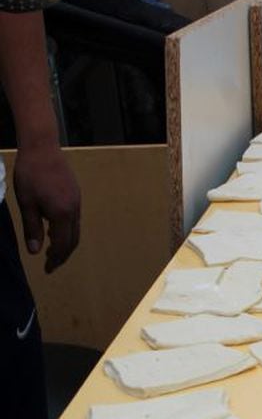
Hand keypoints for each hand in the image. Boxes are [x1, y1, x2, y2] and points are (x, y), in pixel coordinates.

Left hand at [13, 144, 80, 272]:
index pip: (62, 244)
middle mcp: (74, 210)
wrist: (42, 149)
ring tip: (52, 250)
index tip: (48, 269)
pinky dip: (67, 231)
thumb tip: (35, 252)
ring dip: (66, 243)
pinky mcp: (76, 195)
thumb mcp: (26, 204)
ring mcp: (77, 202)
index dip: (56, 259)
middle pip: (73, 240)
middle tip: (51, 264)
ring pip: (76, 230)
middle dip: (63, 255)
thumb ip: (32, 229)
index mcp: (62, 214)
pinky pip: (75, 219)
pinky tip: (54, 229)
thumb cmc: (30, 175)